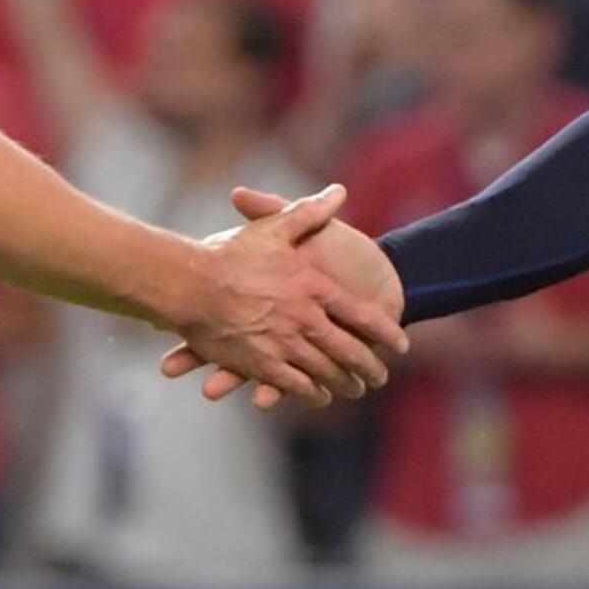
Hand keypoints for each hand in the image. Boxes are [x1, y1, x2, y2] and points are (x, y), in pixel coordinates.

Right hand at [160, 184, 407, 409]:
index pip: (362, 316)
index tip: (400, 345)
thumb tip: (340, 191)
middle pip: (349, 352)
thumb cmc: (231, 253)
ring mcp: (284, 345)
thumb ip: (310, 211)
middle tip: (380, 377)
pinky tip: (319, 397)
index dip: (385, 332)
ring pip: (326, 373)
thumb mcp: (276, 227)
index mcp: (313, 287)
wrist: (189, 283)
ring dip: (343, 384)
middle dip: (368, 367)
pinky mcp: (262, 365)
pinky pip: (295, 385)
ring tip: (355, 390)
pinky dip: (310, 393)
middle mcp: (305, 320)